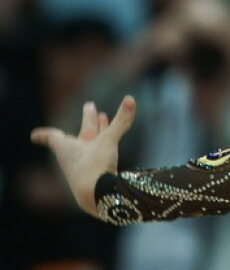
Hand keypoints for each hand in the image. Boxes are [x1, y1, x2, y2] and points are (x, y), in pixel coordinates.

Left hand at [30, 96, 136, 216]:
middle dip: (87, 121)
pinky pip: (97, 155)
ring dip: (97, 130)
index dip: (45, 135)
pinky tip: (110, 145)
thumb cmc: (94, 167)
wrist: (97, 197)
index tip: (33, 136)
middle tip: (90, 106)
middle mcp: (72, 158)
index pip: (53, 138)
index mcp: (66, 148)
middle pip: (78, 135)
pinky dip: (103, 145)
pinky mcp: (95, 176)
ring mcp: (83, 168)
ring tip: (105, 117)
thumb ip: (120, 121)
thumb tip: (130, 98)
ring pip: (89, 145)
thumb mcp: (108, 140)